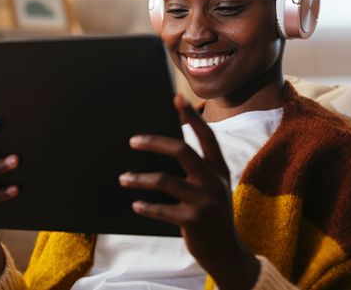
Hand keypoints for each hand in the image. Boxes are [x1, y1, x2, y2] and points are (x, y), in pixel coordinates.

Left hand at [119, 95, 259, 289]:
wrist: (227, 253)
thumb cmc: (212, 216)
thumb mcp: (212, 190)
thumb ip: (196, 173)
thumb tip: (160, 152)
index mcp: (219, 170)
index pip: (206, 136)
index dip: (191, 116)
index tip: (176, 97)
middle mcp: (214, 181)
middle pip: (181, 151)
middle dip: (154, 143)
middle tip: (133, 141)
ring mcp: (205, 201)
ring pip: (164, 180)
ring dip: (138, 179)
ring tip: (123, 178)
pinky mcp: (194, 220)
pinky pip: (161, 209)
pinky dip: (146, 206)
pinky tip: (136, 204)